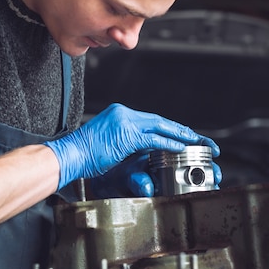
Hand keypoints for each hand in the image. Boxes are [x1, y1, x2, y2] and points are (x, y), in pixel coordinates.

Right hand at [44, 103, 219, 190]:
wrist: (68, 155)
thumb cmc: (83, 155)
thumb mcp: (108, 144)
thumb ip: (125, 143)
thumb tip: (141, 151)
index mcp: (120, 115)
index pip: (151, 121)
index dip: (170, 129)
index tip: (185, 135)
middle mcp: (124, 114)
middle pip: (160, 121)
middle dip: (181, 130)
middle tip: (200, 138)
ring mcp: (124, 122)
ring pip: (160, 127)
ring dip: (180, 135)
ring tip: (197, 142)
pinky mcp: (125, 134)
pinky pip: (153, 139)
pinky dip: (169, 144)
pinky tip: (181, 148)